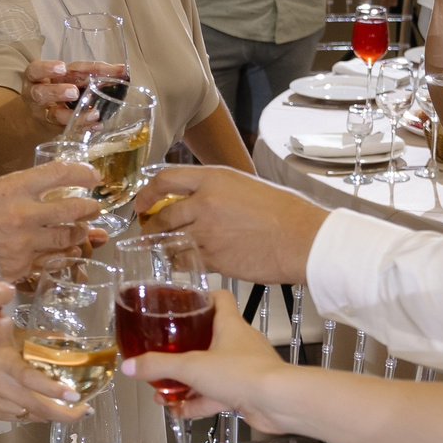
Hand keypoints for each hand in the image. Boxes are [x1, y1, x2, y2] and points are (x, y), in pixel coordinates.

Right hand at [0, 159, 99, 275]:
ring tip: (82, 231)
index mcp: (14, 188)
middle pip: (73, 209)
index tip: (92, 176)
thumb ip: (17, 190)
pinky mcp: (23, 267)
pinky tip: (67, 253)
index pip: (59, 173)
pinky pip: (52, 261)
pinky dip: (63, 256)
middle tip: (94, 208)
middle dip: (89, 208)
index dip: (82, 173)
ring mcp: (25, 243)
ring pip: (68, 238)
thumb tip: (43, 190)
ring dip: (80, 234)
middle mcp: (24, 214)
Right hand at [0, 341, 89, 423]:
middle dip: (64, 413)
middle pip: (36, 407)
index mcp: (3, 362)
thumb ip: (42, 338)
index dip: (54, 389)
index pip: (31, 379)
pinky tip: (40, 408)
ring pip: (28, 415)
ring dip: (49, 414)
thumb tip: (71, 341)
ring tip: (65, 408)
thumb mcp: (12, 332)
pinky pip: (15, 418)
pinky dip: (31, 414)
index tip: (76, 396)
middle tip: (84, 411)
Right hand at [23, 58, 127, 124]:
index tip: (62, 67)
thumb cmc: (60, 86)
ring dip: (74, 116)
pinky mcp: (55, 130)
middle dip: (57, 92)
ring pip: (54, 116)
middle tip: (74, 92)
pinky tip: (96, 126)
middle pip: (40, 93)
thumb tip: (123, 69)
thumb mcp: (68, 75)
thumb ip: (91, 71)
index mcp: (35, 77)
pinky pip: (68, 130)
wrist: (42, 115)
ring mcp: (44, 115)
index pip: (37, 70)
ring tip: (94, 114)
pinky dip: (84, 127)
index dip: (47, 68)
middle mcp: (35, 95)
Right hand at [120, 291, 304, 425]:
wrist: (277, 402)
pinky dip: (197, 403)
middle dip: (184, 349)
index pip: (218, 299)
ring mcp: (243, 369)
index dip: (201, 297)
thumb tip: (129, 366)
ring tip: (162, 390)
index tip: (182, 303)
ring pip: (210, 371)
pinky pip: (216, 395)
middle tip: (162, 355)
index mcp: (229, 324)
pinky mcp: (245, 392)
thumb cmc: (243, 372)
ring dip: (187, 381)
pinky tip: (178, 411)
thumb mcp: (191, 366)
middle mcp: (238, 344)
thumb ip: (159, 366)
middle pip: (209, 338)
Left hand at [132, 166, 327, 283]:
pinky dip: (178, 263)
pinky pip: (184, 261)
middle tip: (148, 231)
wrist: (301, 237)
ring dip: (162, 247)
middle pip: (162, 215)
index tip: (141, 203)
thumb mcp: (245, 185)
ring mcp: (207, 232)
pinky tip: (182, 263)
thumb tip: (196, 200)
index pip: (166, 180)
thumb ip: (216, 190)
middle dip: (150, 227)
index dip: (147, 193)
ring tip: (163, 250)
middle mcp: (205, 203)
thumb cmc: (284, 212)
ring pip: (169, 241)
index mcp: (213, 179)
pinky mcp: (213, 257)